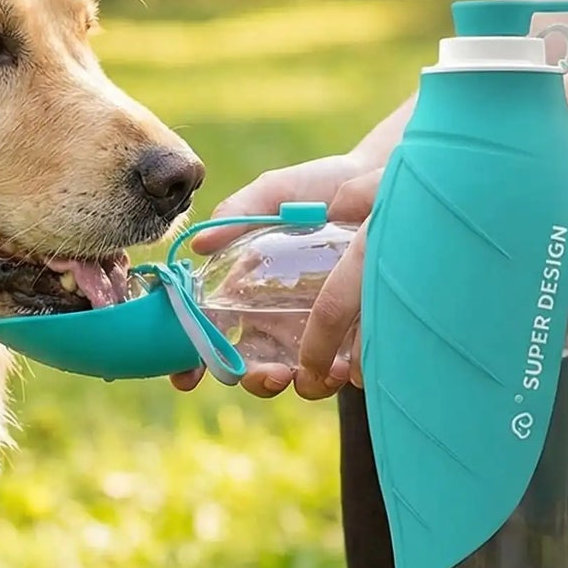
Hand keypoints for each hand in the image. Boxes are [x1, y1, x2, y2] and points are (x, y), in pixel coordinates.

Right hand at [170, 157, 383, 397]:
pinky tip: (344, 365)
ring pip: (294, 376)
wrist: (381, 183)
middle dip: (255, 379)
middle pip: (249, 365)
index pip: (206, 330)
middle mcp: (272, 316)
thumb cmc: (320, 187)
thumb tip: (198, 244)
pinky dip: (335, 376)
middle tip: (273, 374)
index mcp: (243, 289)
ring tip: (316, 373)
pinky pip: (336, 368)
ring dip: (299, 384)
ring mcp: (311, 328)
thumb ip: (237, 213)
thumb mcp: (274, 193)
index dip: (190, 360)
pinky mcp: (349, 332)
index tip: (186, 377)